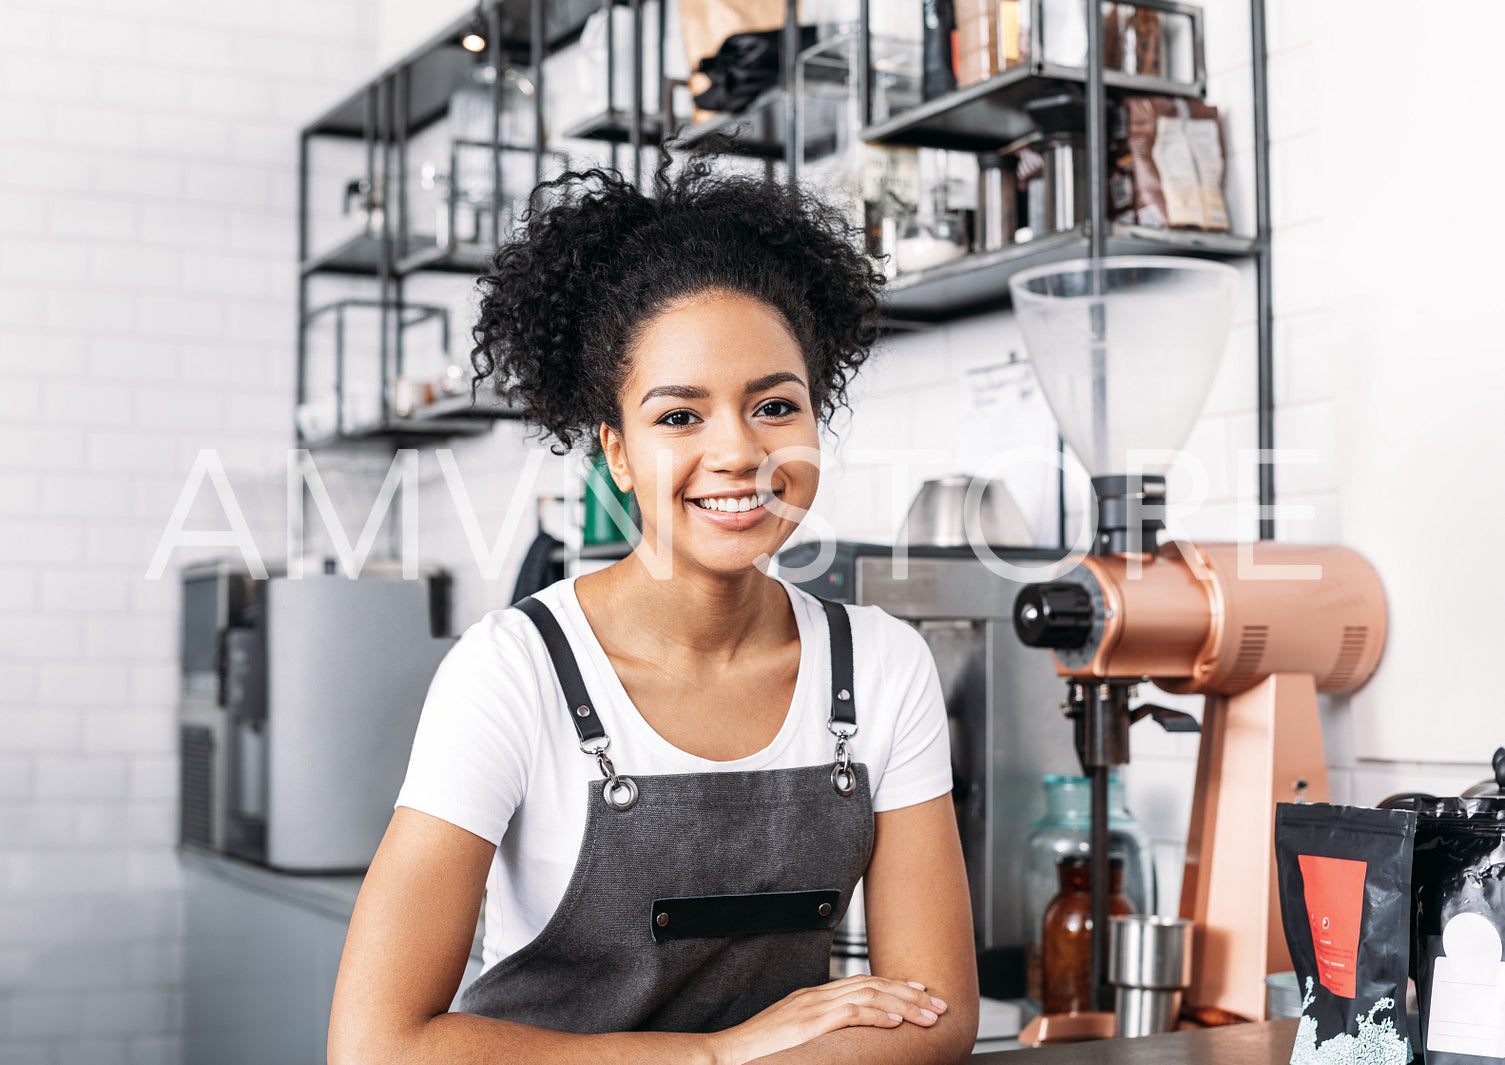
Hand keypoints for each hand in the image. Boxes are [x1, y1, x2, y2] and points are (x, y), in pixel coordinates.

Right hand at [706, 974, 948, 1064]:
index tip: (920, 991)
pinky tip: (896, 1021)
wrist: (727, 1055)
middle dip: (909, 993)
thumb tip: (845, 1040)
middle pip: (872, 984)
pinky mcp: (809, 1024)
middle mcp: (816, 997)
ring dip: (903, 1004)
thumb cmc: (758, 1052)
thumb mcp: (795, 1037)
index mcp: (812, 998)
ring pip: (868, 995)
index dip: (894, 986)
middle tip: (937, 1003)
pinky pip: (850, 1013)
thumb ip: (819, 1032)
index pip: (862, 983)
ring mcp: (812, 1008)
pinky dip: (877, 1014)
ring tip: (929, 1015)